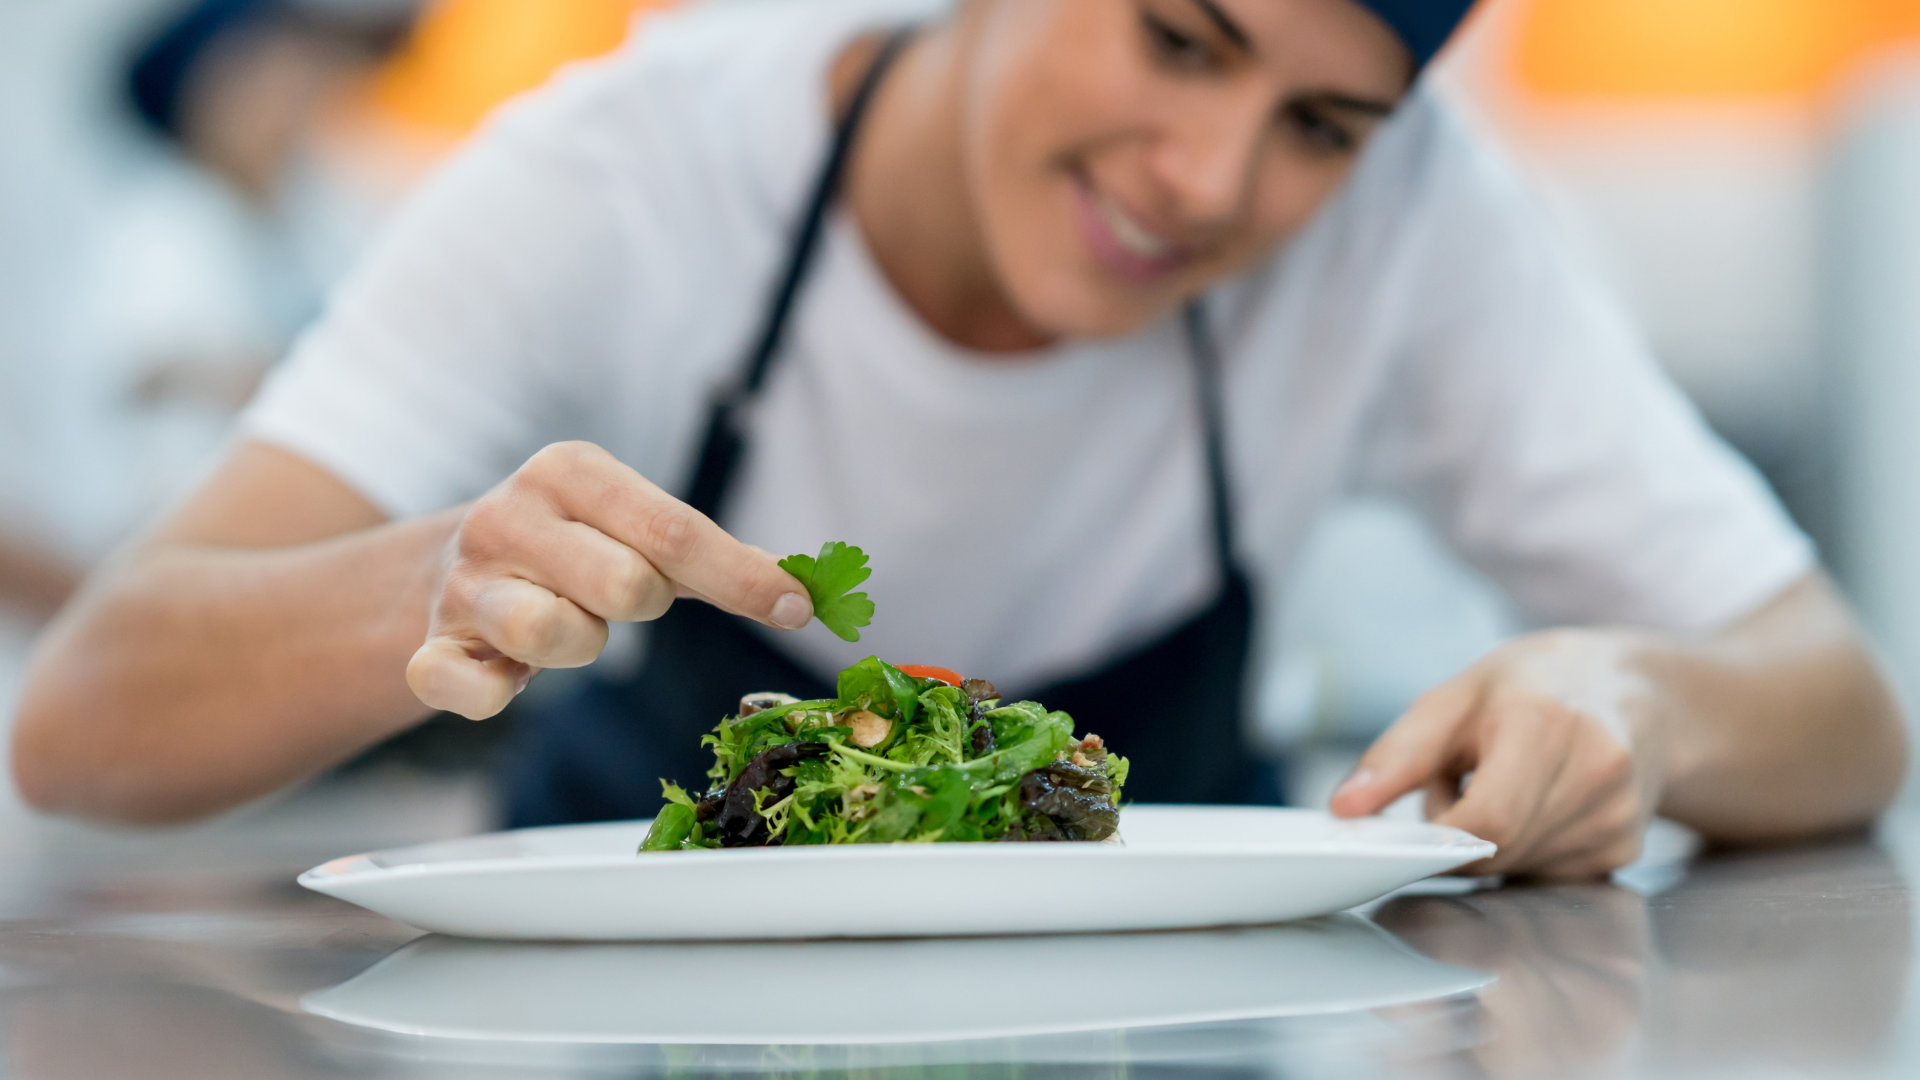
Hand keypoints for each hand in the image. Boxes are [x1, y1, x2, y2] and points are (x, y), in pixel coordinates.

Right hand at [405, 442, 812, 718]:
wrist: (446, 568)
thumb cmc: (573, 549)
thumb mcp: (636, 527)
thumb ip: (719, 556)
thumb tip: (811, 588)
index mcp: (569, 472)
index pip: (674, 529)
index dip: (743, 578)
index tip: (798, 608)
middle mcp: (508, 516)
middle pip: (627, 585)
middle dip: (644, 604)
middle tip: (620, 597)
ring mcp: (464, 583)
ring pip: (552, 634)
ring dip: (581, 646)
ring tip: (566, 625)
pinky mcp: (430, 647)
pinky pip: (463, 686)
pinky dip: (489, 693)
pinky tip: (502, 679)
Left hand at [1329, 629, 1662, 877]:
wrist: (1631, 690)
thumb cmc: (1529, 687)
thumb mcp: (1452, 700)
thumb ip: (1395, 757)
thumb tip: (1343, 810)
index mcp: (1546, 723)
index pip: (1488, 818)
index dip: (1442, 830)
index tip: (1422, 813)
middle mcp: (1596, 771)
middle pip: (1499, 849)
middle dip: (1459, 832)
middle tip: (1460, 783)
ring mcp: (1619, 815)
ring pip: (1518, 869)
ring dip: (1490, 843)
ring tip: (1501, 787)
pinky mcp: (1625, 847)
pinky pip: (1547, 875)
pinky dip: (1523, 852)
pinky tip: (1535, 807)